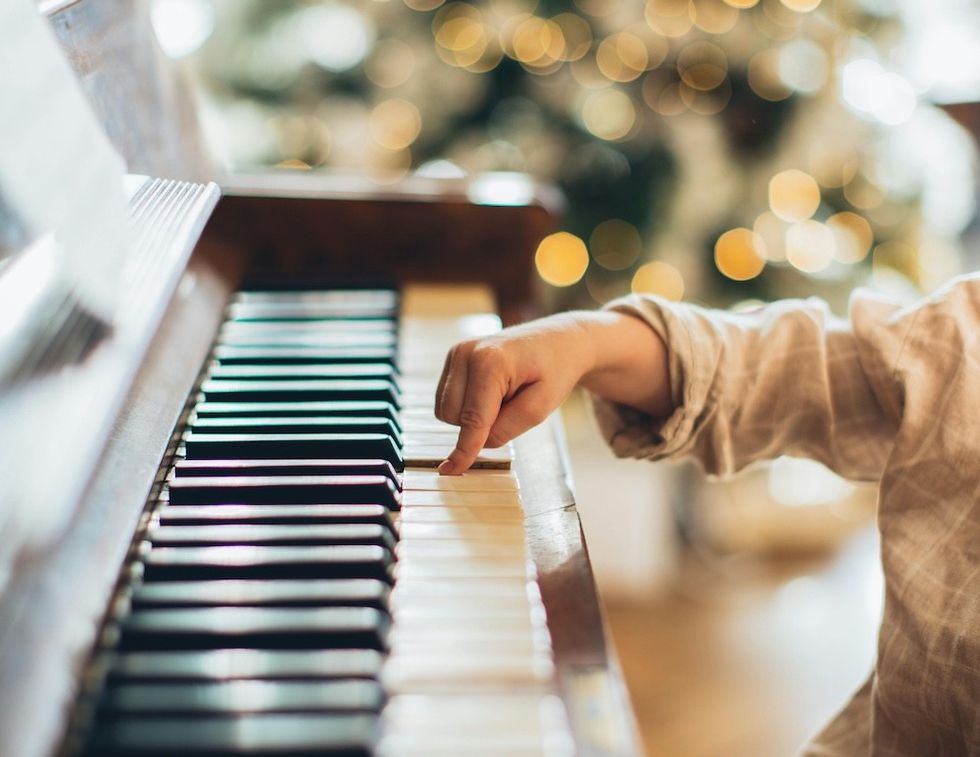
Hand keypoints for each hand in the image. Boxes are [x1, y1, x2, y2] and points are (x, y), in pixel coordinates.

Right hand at [434, 310, 671, 473]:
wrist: (558, 341)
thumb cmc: (554, 371)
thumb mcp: (542, 407)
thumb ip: (507, 429)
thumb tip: (475, 443)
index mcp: (490, 361)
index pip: (473, 418)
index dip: (464, 449)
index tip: (450, 471)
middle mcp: (466, 352)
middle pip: (454, 417)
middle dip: (479, 425)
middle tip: (513, 405)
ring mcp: (456, 352)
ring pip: (445, 410)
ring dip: (471, 416)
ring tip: (503, 396)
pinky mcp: (453, 358)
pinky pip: (447, 400)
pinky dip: (467, 405)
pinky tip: (492, 391)